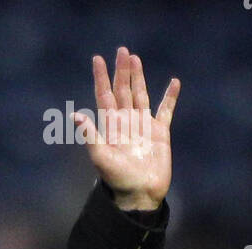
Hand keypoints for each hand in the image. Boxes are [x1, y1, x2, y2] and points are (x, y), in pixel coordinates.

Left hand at [73, 47, 179, 210]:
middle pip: (123, 90)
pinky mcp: (160, 133)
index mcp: (111, 126)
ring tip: (135, 59)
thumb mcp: (101, 157)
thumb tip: (76, 115)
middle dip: (122, 71)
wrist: (139, 194)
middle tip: (122, 50)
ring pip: (140, 95)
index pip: (104, 96)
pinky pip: (165, 110)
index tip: (97, 59)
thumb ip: (90, 135)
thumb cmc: (118, 179)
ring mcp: (143, 126)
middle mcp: (126, 122)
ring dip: (138, 77)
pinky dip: (170, 97)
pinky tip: (174, 82)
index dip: (101, 78)